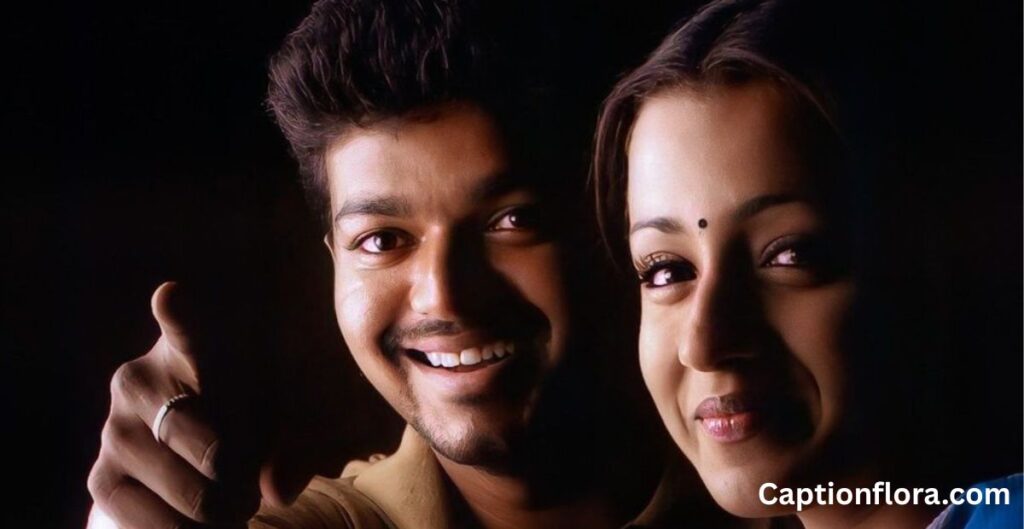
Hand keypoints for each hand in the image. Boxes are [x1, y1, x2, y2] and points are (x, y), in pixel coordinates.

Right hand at [86, 282, 335, 527]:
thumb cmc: (245, 420)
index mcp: (192, 347)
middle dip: (249, 482)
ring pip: (194, 495)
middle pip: (218, 452)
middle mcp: (139, 379)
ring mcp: (114, 429)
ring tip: (232, 506)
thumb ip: (294, 448)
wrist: (185, 456)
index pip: (185, 327)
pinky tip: (198, 524)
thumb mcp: (280, 421)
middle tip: (250, 488)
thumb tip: (280, 491)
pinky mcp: (101, 479)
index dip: (179, 313)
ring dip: (225, 514)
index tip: (172, 295)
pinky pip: (153, 523)